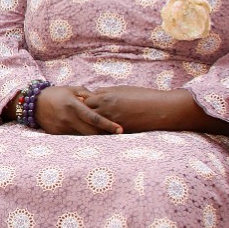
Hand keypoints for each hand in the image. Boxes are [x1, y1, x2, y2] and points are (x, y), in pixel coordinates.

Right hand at [33, 85, 124, 134]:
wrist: (33, 103)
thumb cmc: (55, 94)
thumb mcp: (72, 89)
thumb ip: (87, 94)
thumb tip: (101, 100)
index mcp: (74, 105)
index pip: (95, 118)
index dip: (108, 125)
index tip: (120, 130)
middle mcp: (69, 118)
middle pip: (92, 131)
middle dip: (105, 134)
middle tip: (116, 134)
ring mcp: (63, 127)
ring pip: (83, 135)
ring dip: (94, 135)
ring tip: (103, 133)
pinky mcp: (58, 133)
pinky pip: (74, 136)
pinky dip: (81, 134)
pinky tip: (85, 130)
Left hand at [82, 86, 228, 134]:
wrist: (161, 109)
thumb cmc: (142, 96)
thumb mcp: (122, 90)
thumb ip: (106, 92)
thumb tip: (94, 93)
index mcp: (106, 97)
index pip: (83, 101)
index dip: (78, 104)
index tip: (71, 107)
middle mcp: (106, 110)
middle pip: (84, 115)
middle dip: (77, 117)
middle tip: (67, 121)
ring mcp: (113, 122)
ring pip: (93, 127)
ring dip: (85, 128)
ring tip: (76, 131)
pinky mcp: (120, 132)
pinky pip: (104, 134)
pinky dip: (98, 134)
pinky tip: (93, 137)